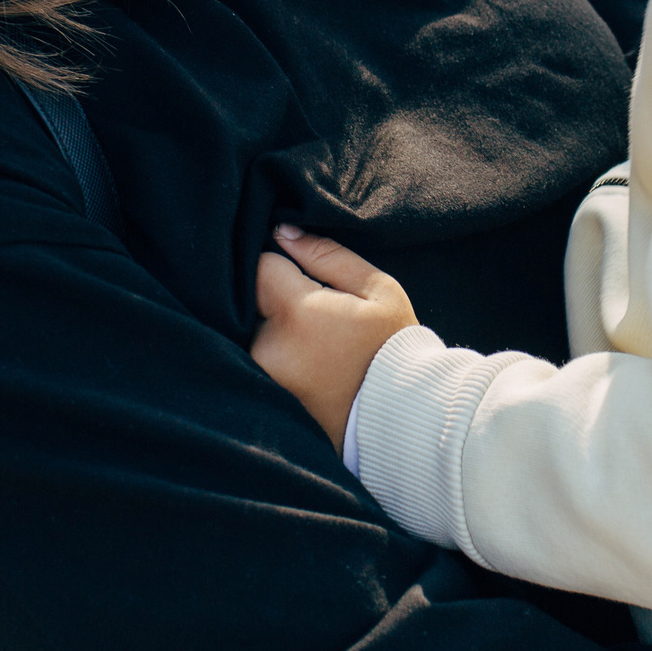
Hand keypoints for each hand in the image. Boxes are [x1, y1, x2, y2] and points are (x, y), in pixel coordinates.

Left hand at [252, 226, 418, 442]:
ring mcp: (262, 377)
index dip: (283, 267)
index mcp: (297, 312)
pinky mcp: (263, 398)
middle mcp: (268, 346)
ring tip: (313, 345)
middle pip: (251, 301)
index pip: (260, 266)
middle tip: (317, 319)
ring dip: (272, 330)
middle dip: (276, 301)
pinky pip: (255, 361)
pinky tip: (305, 366)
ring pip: (251, 332)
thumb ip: (326, 254)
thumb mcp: (377, 290)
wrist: (400, 418)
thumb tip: (280, 232)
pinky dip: (274, 357)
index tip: (308, 282)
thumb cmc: (393, 347)